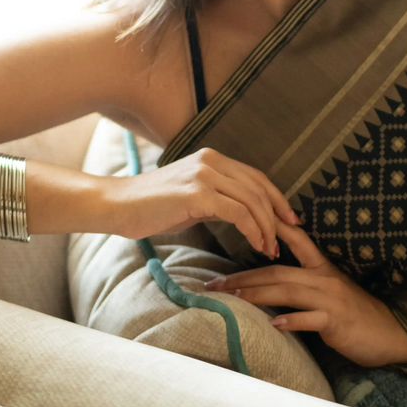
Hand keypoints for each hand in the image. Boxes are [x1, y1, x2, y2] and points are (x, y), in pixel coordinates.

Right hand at [108, 146, 298, 258]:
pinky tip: (256, 244)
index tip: (288, 218)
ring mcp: (205, 174)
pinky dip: (252, 229)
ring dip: (266, 226)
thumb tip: (243, 215)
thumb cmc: (152, 206)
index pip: (255, 176)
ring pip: (252, 200)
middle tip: (286, 238)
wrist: (118, 204)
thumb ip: (218, 198)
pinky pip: (238, 212)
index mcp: (212, 158)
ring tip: (270, 248)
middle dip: (276, 214)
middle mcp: (212, 161)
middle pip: (258, 187)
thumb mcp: (192, 197)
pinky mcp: (198, 192)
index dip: (276, 197)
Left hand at [203, 218, 406, 367]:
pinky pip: (309, 318)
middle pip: (278, 270)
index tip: (244, 219)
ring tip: (234, 296)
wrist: (389, 331)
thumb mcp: (330, 290)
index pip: (295, 239)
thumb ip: (304, 282)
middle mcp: (324, 277)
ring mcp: (330, 298)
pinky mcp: (336, 320)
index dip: (272, 227)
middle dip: (245, 276)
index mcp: (322, 266)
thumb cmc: (356, 312)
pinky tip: (273, 323)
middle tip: (216, 282)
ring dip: (257, 293)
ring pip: (288, 290)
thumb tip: (269, 282)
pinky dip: (291, 320)